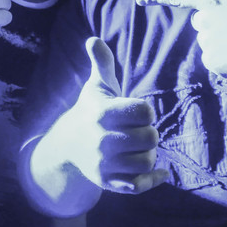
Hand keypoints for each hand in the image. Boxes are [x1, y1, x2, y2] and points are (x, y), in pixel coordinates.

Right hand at [66, 37, 166, 193]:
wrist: (67, 148)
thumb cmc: (91, 112)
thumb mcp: (96, 88)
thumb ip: (102, 63)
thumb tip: (94, 40)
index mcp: (102, 113)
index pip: (145, 111)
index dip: (146, 111)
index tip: (137, 112)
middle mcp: (102, 140)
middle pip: (150, 137)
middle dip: (150, 133)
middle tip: (140, 132)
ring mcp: (104, 164)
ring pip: (147, 161)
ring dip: (151, 155)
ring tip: (142, 149)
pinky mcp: (108, 182)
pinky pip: (138, 186)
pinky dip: (153, 179)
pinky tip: (160, 172)